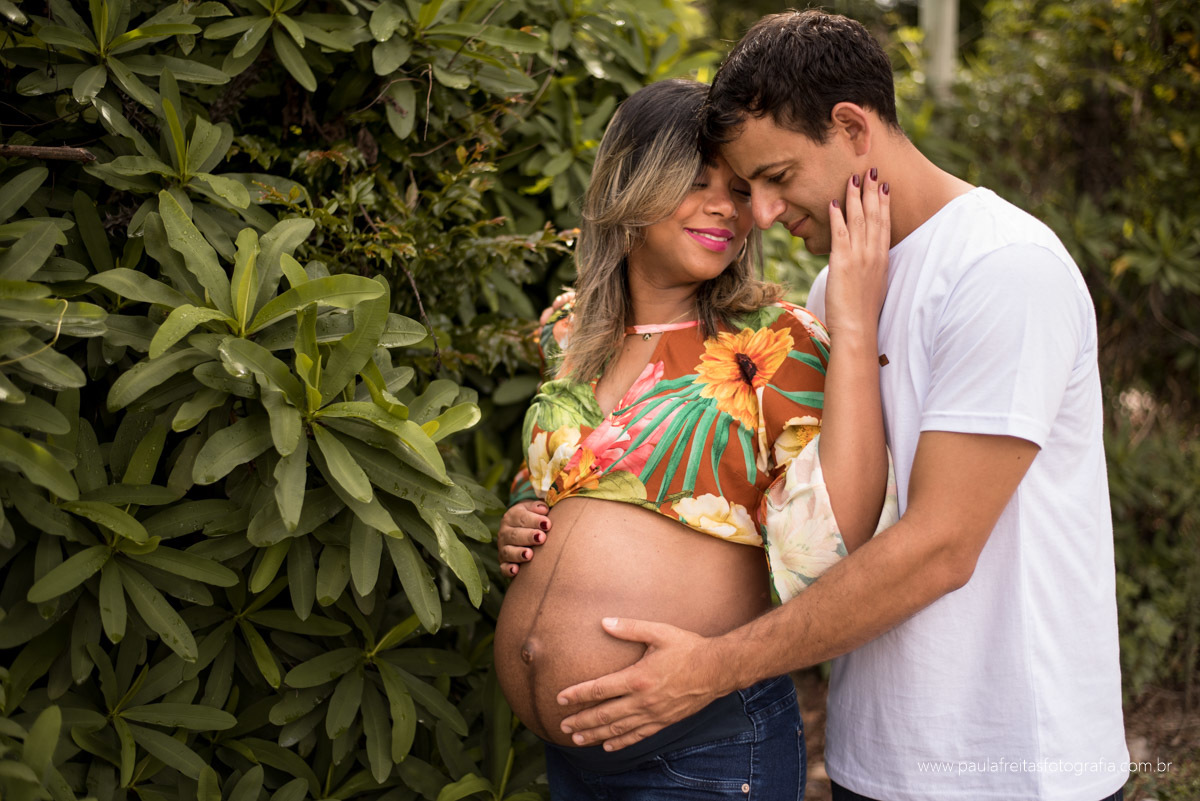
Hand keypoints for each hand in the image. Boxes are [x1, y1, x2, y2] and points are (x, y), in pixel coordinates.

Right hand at [498, 500, 549, 575]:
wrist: (521, 528)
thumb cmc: (533, 518)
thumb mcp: (533, 508)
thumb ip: (539, 507)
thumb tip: (543, 509)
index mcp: (512, 516)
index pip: (521, 517)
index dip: (534, 520)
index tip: (547, 524)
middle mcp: (504, 532)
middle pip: (515, 535)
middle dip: (528, 536)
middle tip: (541, 538)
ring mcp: (503, 548)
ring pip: (508, 551)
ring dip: (518, 553)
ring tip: (530, 554)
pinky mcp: (503, 562)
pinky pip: (503, 567)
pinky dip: (508, 569)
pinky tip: (516, 570)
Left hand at [555, 618, 725, 750]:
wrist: (717, 669)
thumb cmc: (688, 647)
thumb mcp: (659, 632)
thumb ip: (630, 627)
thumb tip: (604, 622)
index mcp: (638, 678)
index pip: (600, 689)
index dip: (578, 695)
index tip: (560, 699)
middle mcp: (643, 701)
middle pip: (604, 715)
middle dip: (581, 721)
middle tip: (562, 726)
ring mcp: (653, 714)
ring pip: (618, 729)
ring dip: (595, 736)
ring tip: (577, 739)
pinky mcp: (663, 721)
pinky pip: (638, 736)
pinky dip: (620, 743)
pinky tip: (608, 746)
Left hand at [823, 169, 890, 340]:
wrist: (858, 328)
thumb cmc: (862, 312)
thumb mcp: (872, 285)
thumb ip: (869, 268)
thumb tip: (862, 262)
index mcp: (882, 258)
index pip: (885, 223)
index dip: (884, 202)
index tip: (884, 184)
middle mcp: (874, 253)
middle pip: (875, 215)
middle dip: (873, 191)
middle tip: (872, 170)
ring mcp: (860, 256)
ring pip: (859, 219)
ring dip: (856, 196)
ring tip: (854, 178)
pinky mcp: (843, 262)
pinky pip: (841, 233)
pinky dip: (838, 215)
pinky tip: (835, 201)